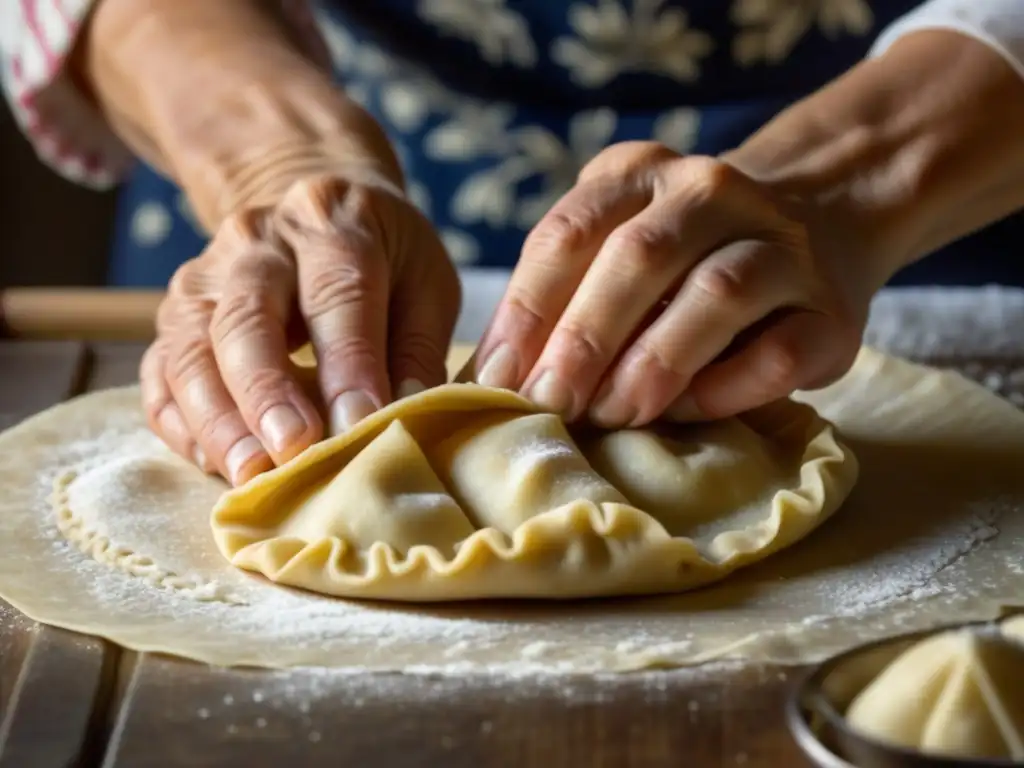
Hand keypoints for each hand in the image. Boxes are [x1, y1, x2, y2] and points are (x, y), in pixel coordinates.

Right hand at [141, 168, 458, 485]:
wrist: (309, 211)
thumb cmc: (382, 260)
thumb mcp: (424, 282)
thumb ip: (416, 348)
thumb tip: (402, 417)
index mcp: (330, 224)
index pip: (337, 293)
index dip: (348, 362)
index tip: (359, 422)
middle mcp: (254, 244)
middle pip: (245, 319)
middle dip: (265, 393)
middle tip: (292, 452)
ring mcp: (201, 279)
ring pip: (189, 348)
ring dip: (216, 419)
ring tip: (249, 474)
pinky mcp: (172, 318)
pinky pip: (160, 373)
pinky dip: (181, 423)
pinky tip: (213, 462)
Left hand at [472, 142, 871, 427]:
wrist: (819, 224)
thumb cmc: (683, 261)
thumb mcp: (613, 251)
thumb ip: (559, 299)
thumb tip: (487, 383)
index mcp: (638, 175)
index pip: (569, 233)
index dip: (526, 310)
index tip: (495, 379)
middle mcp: (710, 191)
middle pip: (639, 258)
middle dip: (584, 339)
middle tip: (548, 404)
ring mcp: (780, 242)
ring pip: (716, 294)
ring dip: (654, 362)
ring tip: (613, 415)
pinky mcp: (829, 309)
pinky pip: (777, 353)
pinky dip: (725, 388)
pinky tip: (685, 413)